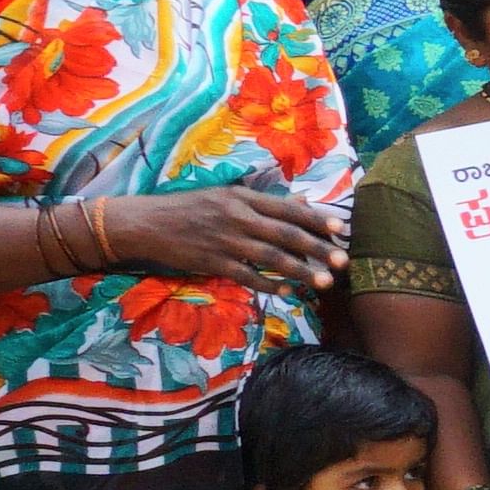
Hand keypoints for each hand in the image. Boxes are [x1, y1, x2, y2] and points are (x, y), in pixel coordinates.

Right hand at [105, 183, 349, 293]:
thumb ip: (264, 203)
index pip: (287, 209)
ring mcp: (225, 241)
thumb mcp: (226, 196)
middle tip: (343, 261)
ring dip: (301, 271)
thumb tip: (303, 203)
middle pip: (286, 234)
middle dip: (318, 249)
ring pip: (271, 258)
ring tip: (324, 282)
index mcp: (242, 198)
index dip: (316, 219)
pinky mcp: (213, 263)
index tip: (341, 229)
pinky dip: (268, 285)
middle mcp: (238, 217)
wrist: (146, 223)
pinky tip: (287, 292)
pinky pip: (247, 276)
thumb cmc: (189, 207)